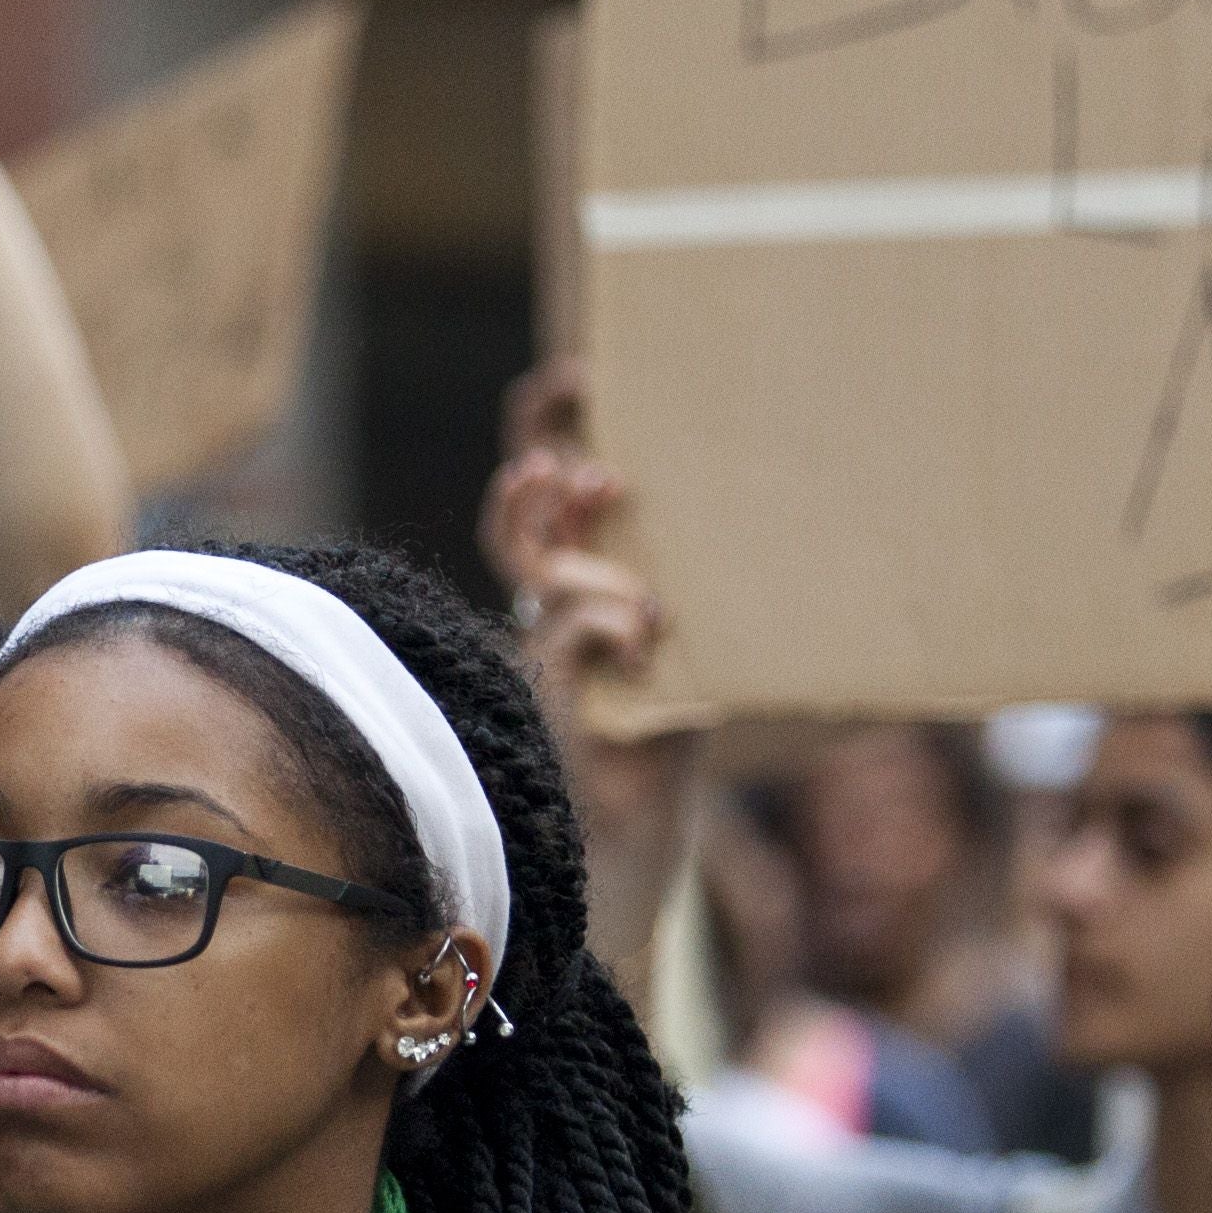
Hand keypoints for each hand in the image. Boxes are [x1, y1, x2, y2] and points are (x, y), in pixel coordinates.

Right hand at [483, 389, 692, 841]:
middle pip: (523, 523)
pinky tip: (642, 635)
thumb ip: (668, 587)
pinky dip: (605, 624)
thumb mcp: (678, 646)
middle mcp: (551, 611)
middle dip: (542, 477)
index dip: (543, 428)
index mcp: (577, 581)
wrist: (632, 836)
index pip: (545, 490)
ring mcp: (547, 651)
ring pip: (543, 575)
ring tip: (604, 524)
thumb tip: (688, 521)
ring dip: (571, 545)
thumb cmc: (660, 736)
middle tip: (569, 467)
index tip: (571, 376)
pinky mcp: (553, 695)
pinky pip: (570, 635)